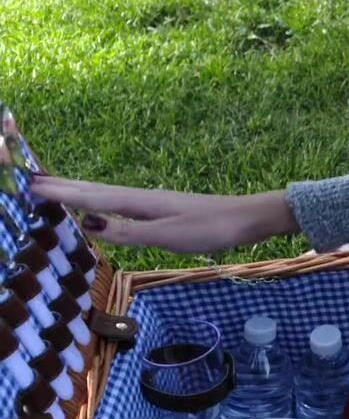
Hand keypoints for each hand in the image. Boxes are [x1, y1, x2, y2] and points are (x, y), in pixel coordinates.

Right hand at [31, 176, 297, 252]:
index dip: (61, 195)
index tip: (30, 187)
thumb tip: (87, 222)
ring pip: (107, 194)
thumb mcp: (168, 236)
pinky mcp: (162, 208)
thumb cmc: (211, 229)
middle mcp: (142, 197)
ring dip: (79, 191)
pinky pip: (120, 202)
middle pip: (95, 190)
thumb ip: (128, 231)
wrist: (247, 218)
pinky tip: (101, 206)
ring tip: (55, 188)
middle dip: (64, 187)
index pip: (91, 198)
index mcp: (139, 202)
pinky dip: (100, 200)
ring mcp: (152, 201)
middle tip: (31, 182)